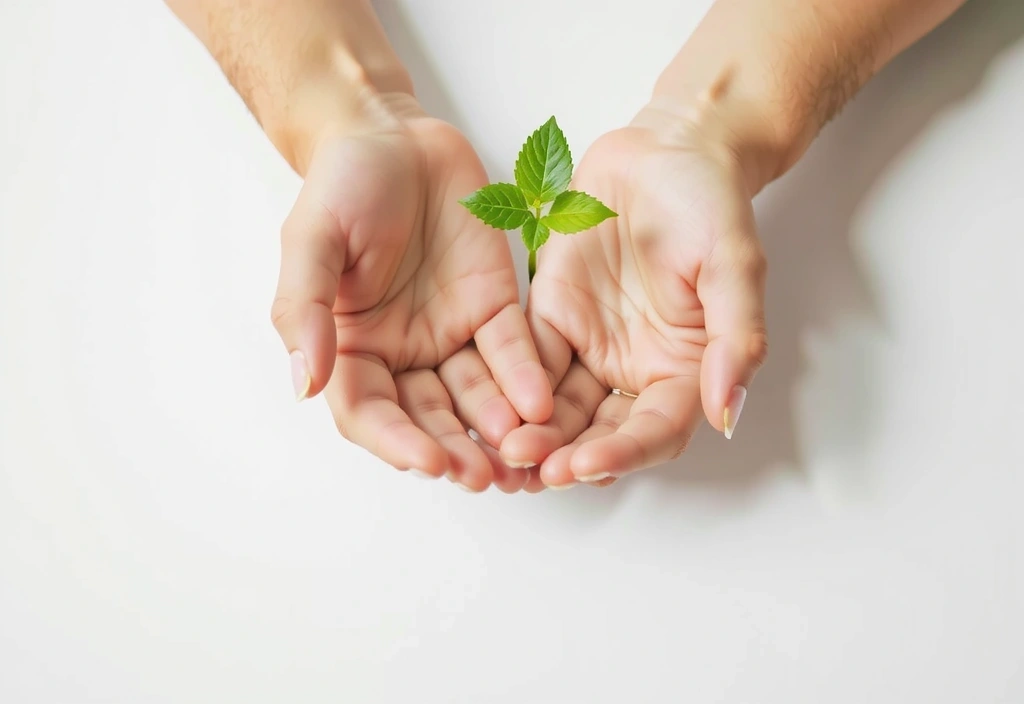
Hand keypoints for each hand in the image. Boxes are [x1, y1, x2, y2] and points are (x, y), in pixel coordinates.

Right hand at [270, 95, 552, 489]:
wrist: (396, 137)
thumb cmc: (342, 186)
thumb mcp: (310, 242)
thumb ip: (304, 310)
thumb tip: (302, 384)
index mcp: (353, 347)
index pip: (369, 412)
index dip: (396, 442)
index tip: (428, 461)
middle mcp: (403, 352)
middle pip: (429, 416)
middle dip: (456, 448)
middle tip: (484, 476)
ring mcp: (451, 333)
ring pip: (477, 395)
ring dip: (498, 427)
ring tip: (522, 454)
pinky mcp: (495, 308)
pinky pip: (512, 349)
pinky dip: (526, 376)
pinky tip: (542, 402)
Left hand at [495, 105, 768, 486]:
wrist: (663, 151)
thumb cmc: (707, 202)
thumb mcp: (735, 264)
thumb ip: (735, 337)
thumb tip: (726, 412)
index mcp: (683, 367)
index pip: (656, 429)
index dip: (624, 452)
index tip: (587, 464)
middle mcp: (634, 368)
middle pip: (600, 431)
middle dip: (567, 455)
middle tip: (532, 468)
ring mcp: (589, 346)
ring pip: (557, 409)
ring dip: (533, 435)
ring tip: (504, 453)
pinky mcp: (550, 318)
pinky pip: (525, 363)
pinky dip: (507, 390)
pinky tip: (486, 409)